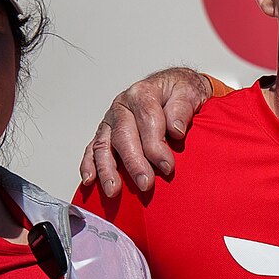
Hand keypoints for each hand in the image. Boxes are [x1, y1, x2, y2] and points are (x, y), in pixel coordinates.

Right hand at [77, 67, 214, 197]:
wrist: (172, 88)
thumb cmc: (180, 93)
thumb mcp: (189, 92)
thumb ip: (182, 108)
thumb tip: (176, 128)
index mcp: (142, 93)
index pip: (147, 119)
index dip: (155, 144)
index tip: (167, 166)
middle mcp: (122, 106)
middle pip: (123, 135)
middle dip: (134, 162)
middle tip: (145, 183)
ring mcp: (111, 120)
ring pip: (104, 144)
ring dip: (107, 169)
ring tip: (113, 190)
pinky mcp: (106, 133)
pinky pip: (92, 149)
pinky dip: (89, 165)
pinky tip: (89, 180)